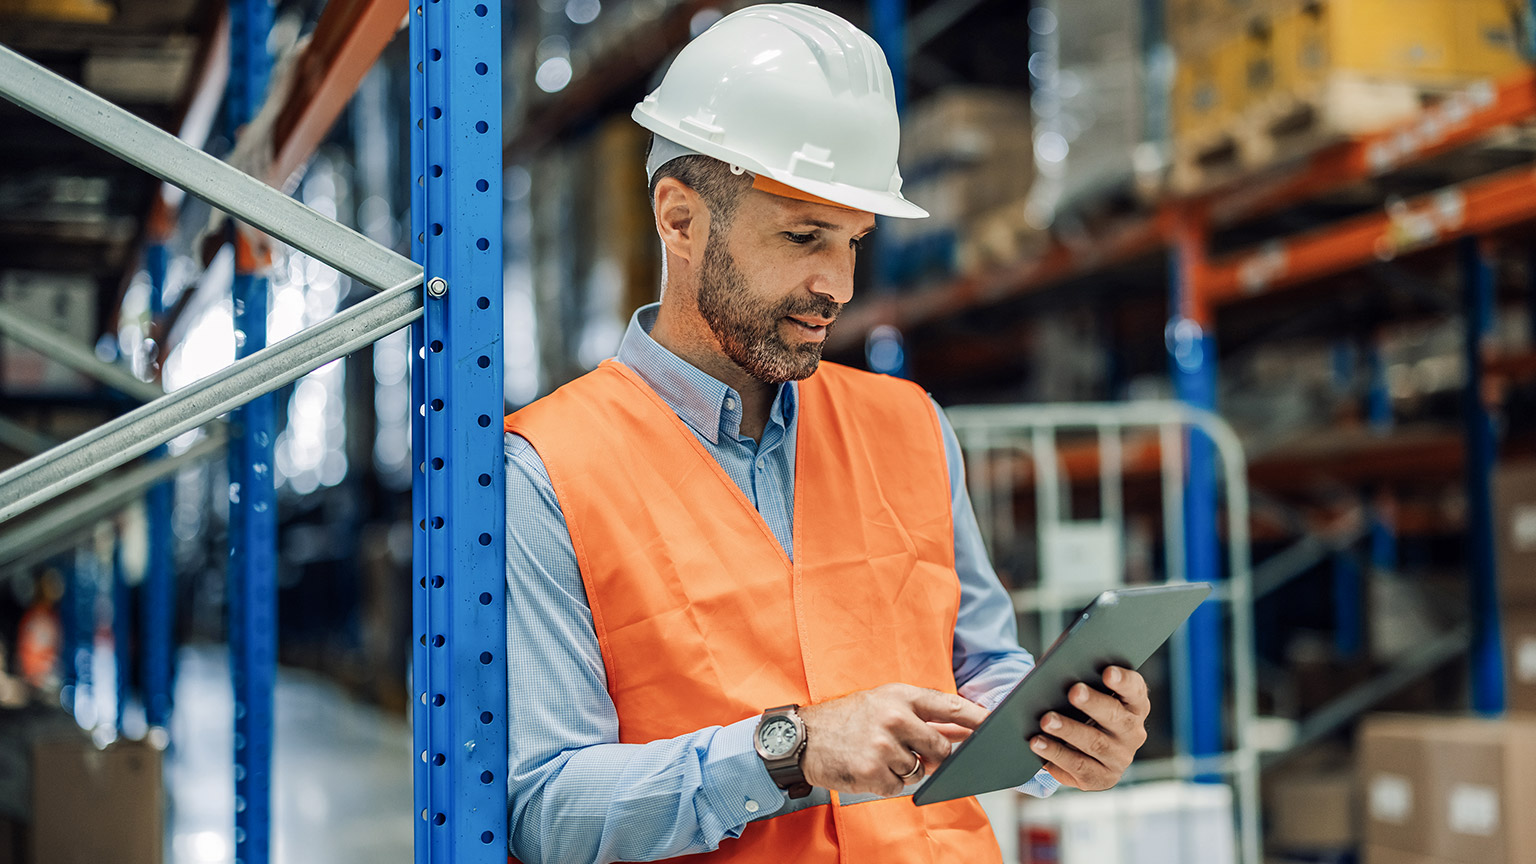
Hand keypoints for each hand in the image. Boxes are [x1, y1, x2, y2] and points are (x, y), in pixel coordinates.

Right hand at [798, 683, 988, 796]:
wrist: (803, 737)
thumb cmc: (846, 719)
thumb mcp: (881, 703)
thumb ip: (920, 716)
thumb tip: (959, 735)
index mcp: (899, 696)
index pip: (949, 706)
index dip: (976, 718)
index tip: (995, 725)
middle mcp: (894, 717)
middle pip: (941, 748)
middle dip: (934, 756)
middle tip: (911, 751)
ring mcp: (883, 745)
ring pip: (919, 770)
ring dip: (904, 769)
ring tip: (877, 754)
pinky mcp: (873, 771)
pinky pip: (899, 786)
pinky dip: (887, 782)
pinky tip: (868, 767)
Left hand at [1030, 666, 1148, 790]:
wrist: (1082, 749)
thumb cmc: (1081, 710)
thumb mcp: (1087, 694)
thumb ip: (1080, 677)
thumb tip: (1058, 666)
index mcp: (1135, 705)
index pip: (1135, 690)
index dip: (1124, 681)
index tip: (1108, 672)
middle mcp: (1133, 733)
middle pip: (1115, 716)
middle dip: (1093, 703)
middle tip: (1073, 691)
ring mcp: (1120, 758)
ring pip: (1095, 743)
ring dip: (1069, 730)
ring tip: (1046, 720)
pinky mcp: (1102, 778)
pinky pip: (1078, 766)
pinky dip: (1056, 754)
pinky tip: (1037, 743)